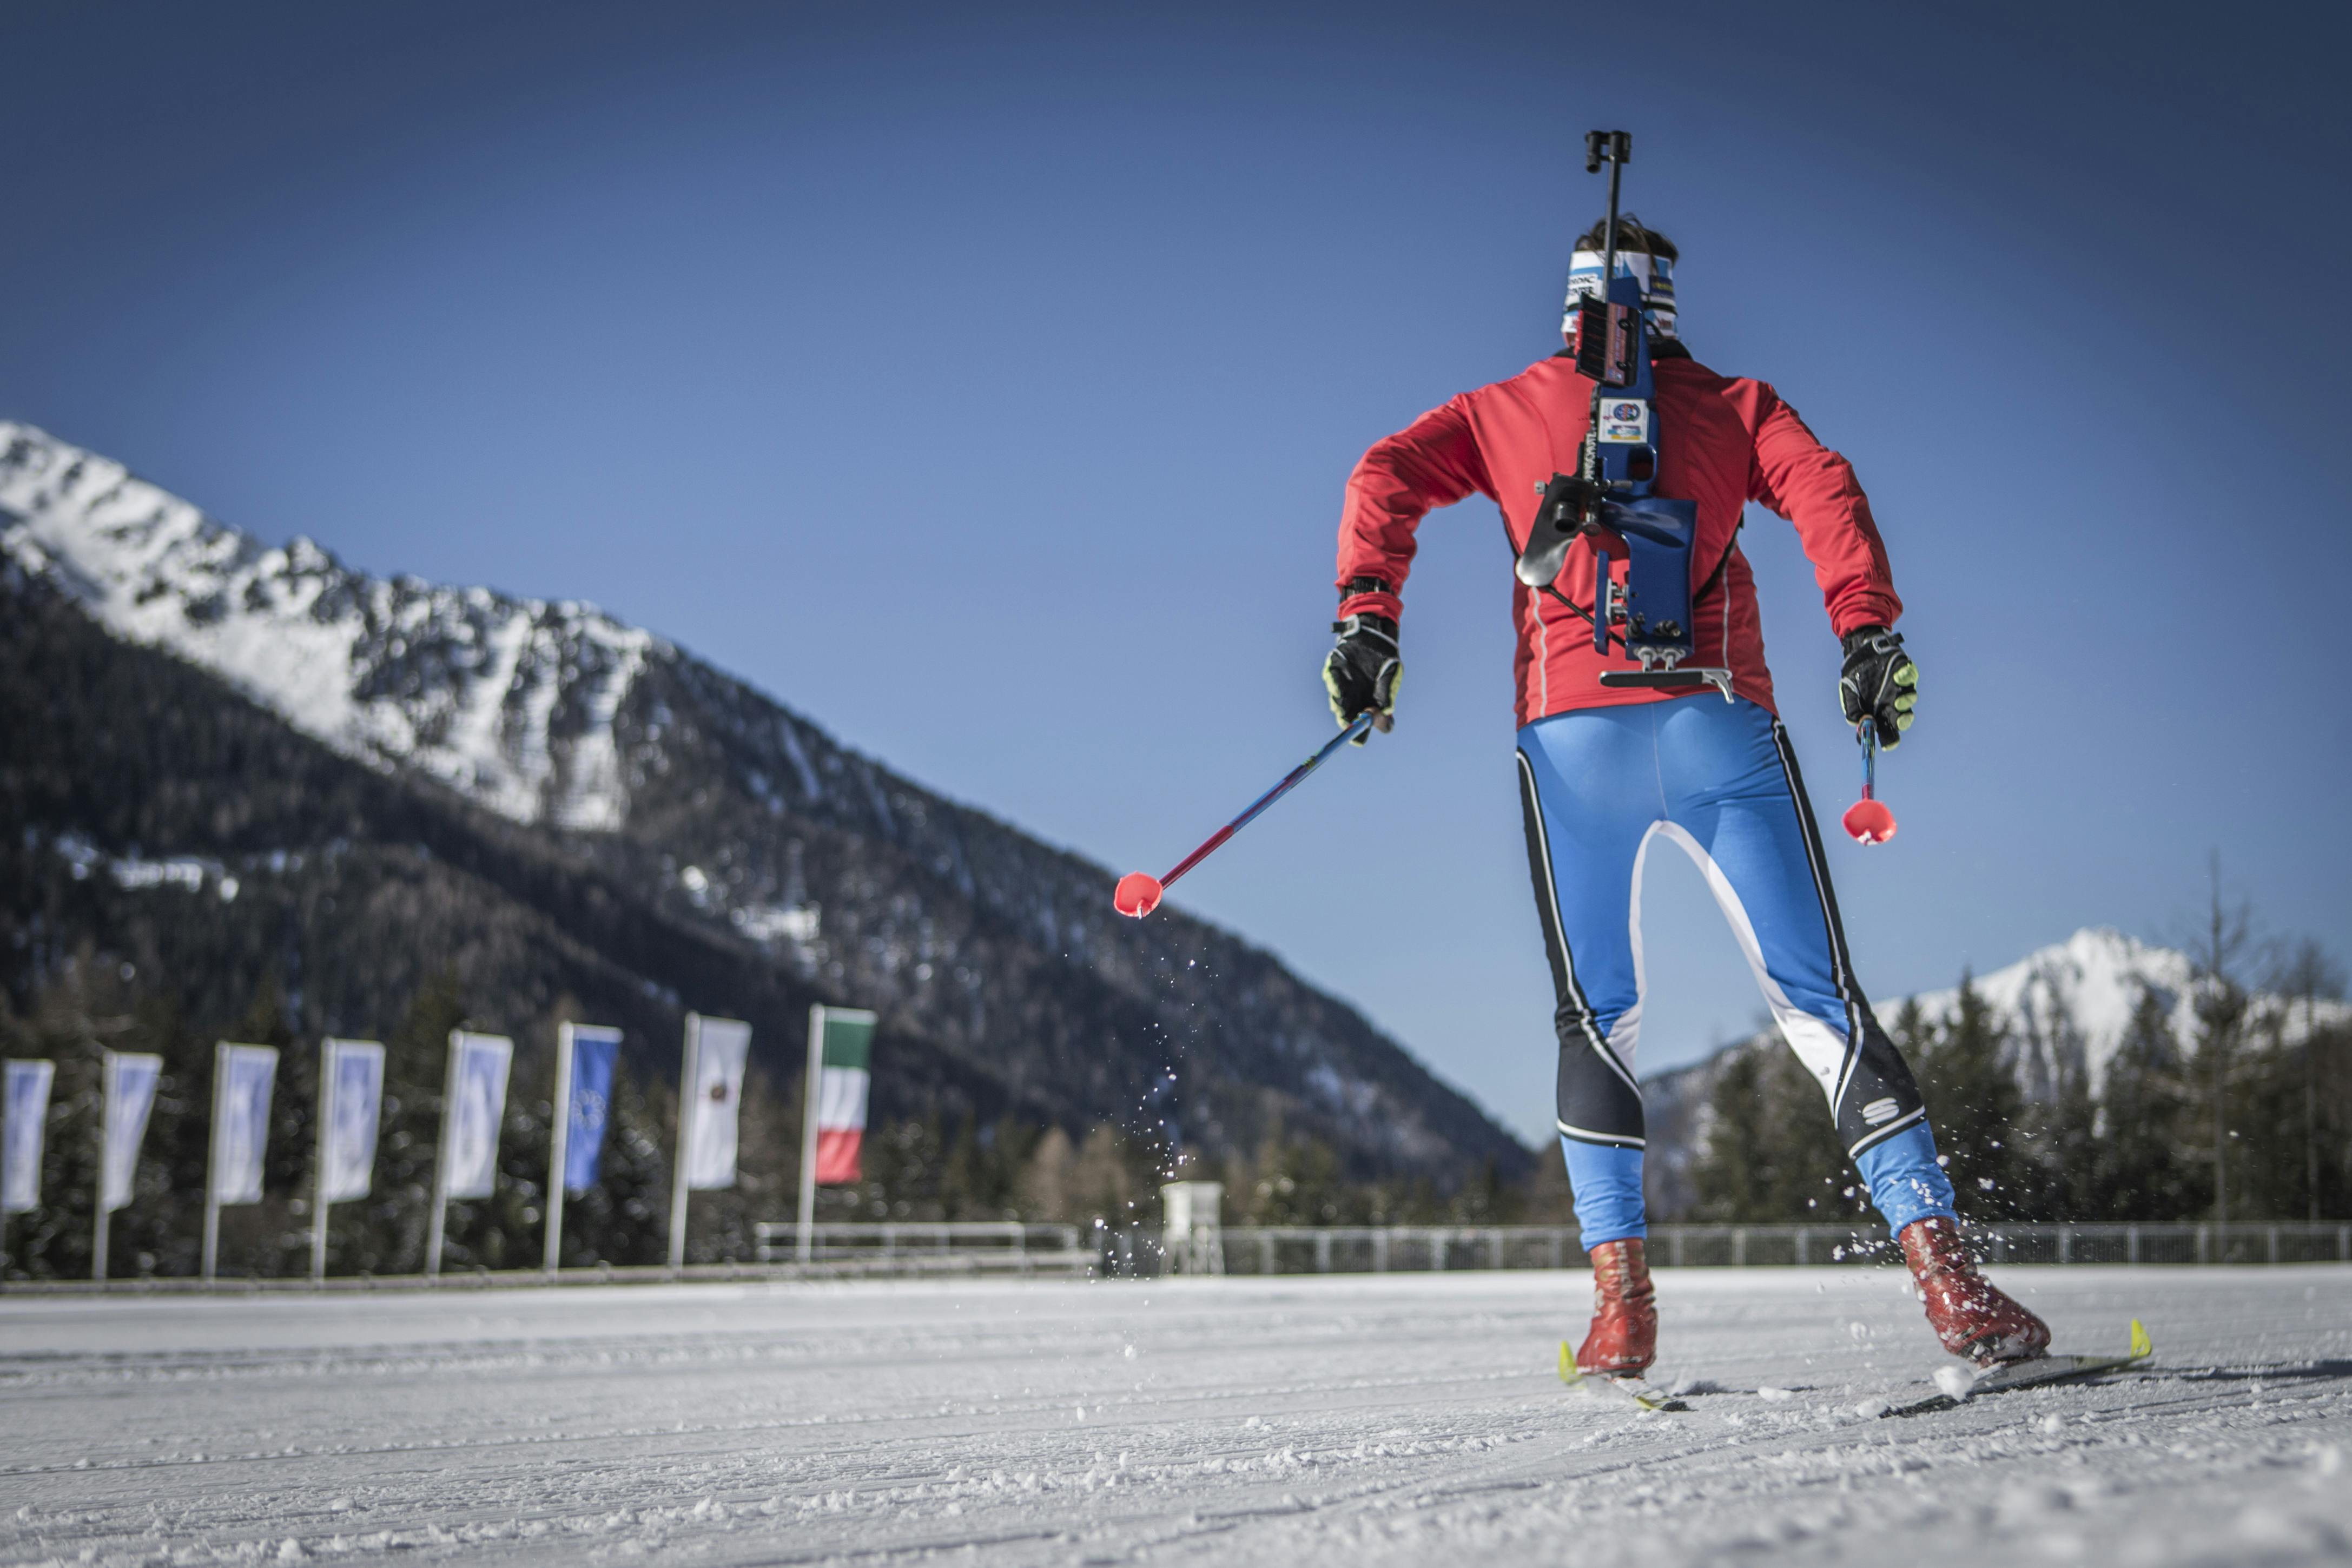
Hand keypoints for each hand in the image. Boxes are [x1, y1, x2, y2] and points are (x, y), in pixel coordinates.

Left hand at [1324, 613, 1399, 742]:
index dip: (1366, 730)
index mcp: (1373, 707)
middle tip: (1347, 718)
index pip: (1368, 728)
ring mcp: (1344, 692)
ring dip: (1339, 705)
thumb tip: (1385, 711)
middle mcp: (1357, 703)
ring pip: (1337, 705)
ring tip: (1341, 699)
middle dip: (1346, 722)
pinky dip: (1333, 684)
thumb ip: (1388, 693)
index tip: (1369, 719)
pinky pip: (1331, 683)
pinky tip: (1336, 683)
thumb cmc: (1385, 659)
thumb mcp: (1392, 674)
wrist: (1373, 639)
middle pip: (1348, 722)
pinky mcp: (1334, 677)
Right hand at [1839, 624, 1915, 746]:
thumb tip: (1860, 724)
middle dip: (1902, 721)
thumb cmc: (1854, 676)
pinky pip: (1911, 677)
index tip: (1887, 745)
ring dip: (1906, 702)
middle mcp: (1892, 703)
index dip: (1889, 740)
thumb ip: (1852, 711)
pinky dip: (1906, 678)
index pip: (1887, 731)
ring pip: (1910, 699)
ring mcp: (1900, 688)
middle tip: (1898, 720)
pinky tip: (1897, 677)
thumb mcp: (1847, 694)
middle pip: (1903, 719)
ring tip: (1897, 700)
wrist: (1859, 653)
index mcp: (1879, 712)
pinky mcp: (1905, 672)